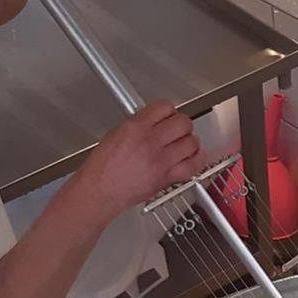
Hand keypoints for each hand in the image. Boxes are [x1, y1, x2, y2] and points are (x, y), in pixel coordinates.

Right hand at [74, 102, 202, 213]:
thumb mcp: (116, 133)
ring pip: (191, 142)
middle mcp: (150, 142)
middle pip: (183, 122)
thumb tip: (153, 120)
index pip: (165, 107)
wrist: (100, 191)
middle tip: (177, 129)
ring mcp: (161, 160)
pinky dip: (197, 159)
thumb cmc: (103, 167)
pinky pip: (194, 165)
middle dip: (181, 124)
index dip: (169, 110)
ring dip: (190, 141)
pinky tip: (193, 156)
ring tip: (184, 143)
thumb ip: (138, 124)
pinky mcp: (167, 177)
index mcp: (136, 128)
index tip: (168, 115)